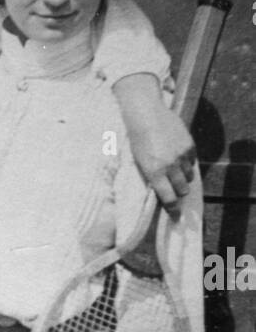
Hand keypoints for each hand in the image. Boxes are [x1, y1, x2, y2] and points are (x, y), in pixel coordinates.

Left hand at [114, 73, 196, 212]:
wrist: (146, 115)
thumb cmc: (137, 141)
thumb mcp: (140, 163)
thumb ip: (151, 178)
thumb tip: (160, 193)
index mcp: (154, 173)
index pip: (168, 199)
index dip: (173, 210)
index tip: (176, 216)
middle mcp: (170, 166)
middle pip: (182, 190)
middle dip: (178, 193)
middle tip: (174, 191)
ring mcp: (181, 155)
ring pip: (188, 177)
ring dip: (183, 178)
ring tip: (174, 171)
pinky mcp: (189, 145)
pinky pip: (192, 162)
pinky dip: (187, 163)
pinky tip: (177, 157)